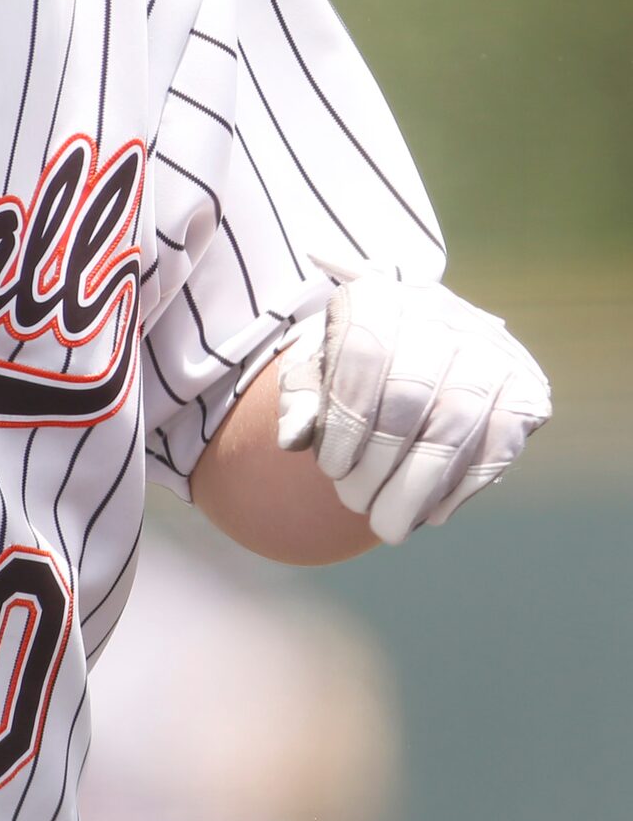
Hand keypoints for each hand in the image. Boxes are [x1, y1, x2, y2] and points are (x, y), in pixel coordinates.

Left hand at [276, 260, 551, 543]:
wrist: (416, 352)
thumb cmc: (351, 368)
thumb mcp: (315, 372)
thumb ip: (300, 399)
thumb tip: (292, 439)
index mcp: (379, 297)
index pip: (363, 355)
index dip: (346, 423)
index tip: (330, 468)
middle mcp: (440, 313)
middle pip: (411, 395)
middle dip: (379, 463)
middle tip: (354, 503)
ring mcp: (491, 348)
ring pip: (458, 423)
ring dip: (419, 485)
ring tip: (388, 523)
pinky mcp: (526, 387)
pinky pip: (499, 444)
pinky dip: (463, 486)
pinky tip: (431, 512)